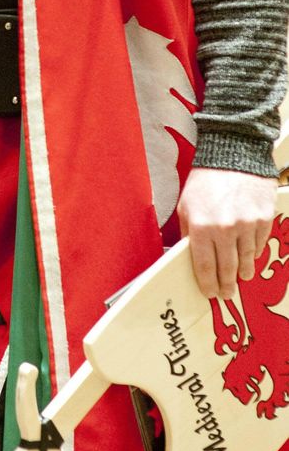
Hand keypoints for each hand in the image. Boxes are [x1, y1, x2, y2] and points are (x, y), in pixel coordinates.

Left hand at [178, 167, 276, 298]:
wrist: (233, 155)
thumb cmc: (206, 180)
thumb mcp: (186, 205)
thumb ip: (188, 233)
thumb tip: (189, 255)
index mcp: (201, 226)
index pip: (205, 266)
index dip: (208, 284)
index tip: (210, 293)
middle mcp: (225, 229)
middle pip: (227, 268)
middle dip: (227, 284)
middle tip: (227, 294)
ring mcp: (247, 225)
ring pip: (246, 260)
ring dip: (243, 272)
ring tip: (240, 278)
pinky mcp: (264, 219)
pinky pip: (259, 245)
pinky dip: (254, 253)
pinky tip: (250, 256)